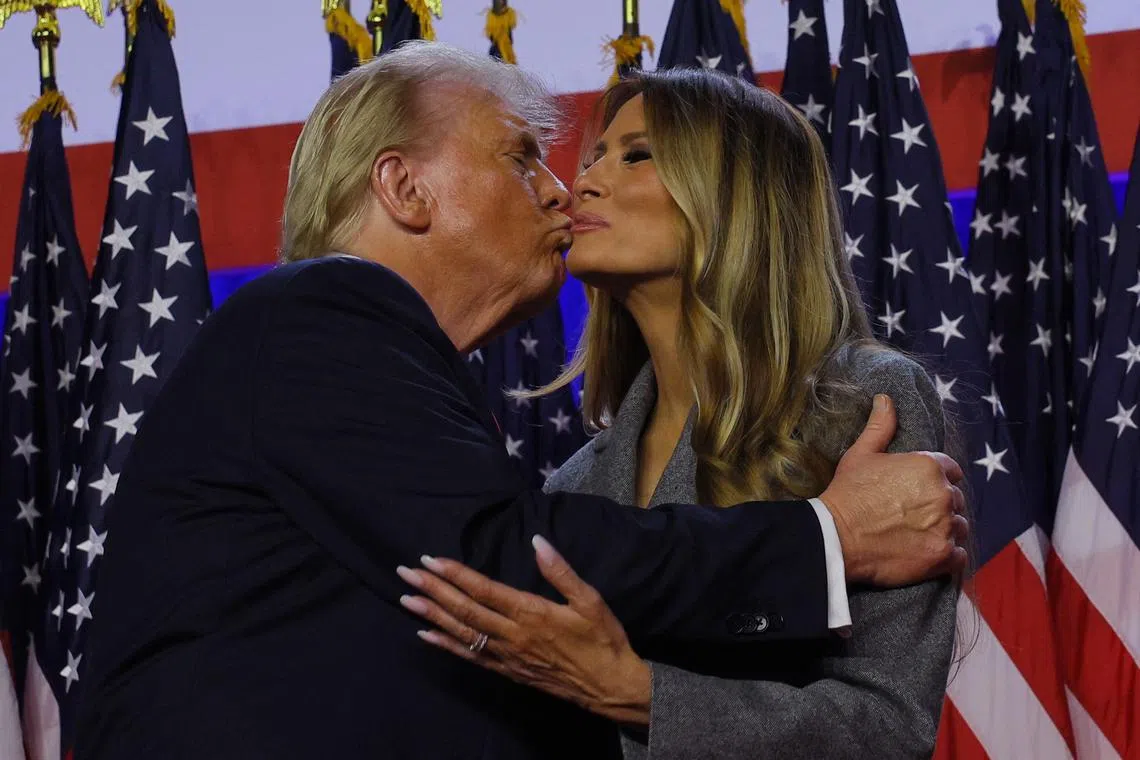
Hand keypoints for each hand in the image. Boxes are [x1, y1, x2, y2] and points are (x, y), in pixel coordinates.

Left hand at [395, 536, 652, 726]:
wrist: (609, 687)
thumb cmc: (602, 640)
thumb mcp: (590, 600)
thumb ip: (561, 571)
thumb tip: (538, 541)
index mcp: (531, 613)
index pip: (484, 590)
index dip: (455, 574)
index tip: (431, 559)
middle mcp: (512, 635)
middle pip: (464, 609)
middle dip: (433, 589)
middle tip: (406, 573)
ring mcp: (507, 656)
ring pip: (461, 633)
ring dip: (432, 615)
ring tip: (407, 599)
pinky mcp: (507, 671)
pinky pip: (471, 657)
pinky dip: (446, 645)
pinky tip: (427, 635)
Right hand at [819, 394, 967, 586]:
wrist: (836, 537)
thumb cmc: (848, 493)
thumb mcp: (861, 454)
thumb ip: (881, 426)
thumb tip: (885, 399)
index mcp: (929, 466)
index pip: (951, 470)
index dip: (936, 479)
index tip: (919, 491)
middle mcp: (943, 495)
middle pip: (956, 500)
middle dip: (940, 506)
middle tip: (913, 515)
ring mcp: (945, 527)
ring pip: (959, 527)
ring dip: (945, 530)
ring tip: (919, 535)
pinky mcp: (942, 555)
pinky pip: (959, 556)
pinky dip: (947, 556)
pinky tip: (926, 552)